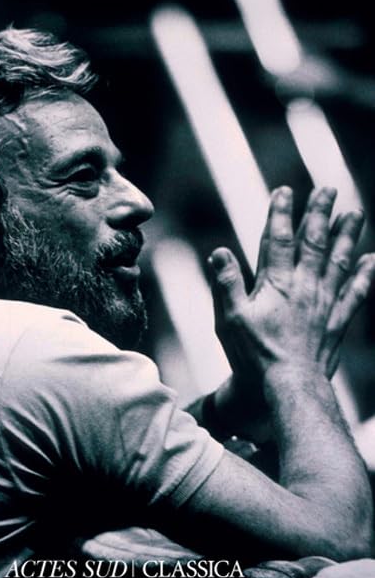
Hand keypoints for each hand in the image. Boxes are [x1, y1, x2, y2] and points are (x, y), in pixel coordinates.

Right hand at [208, 186, 374, 437]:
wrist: (290, 388)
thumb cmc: (255, 356)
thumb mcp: (229, 319)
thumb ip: (226, 283)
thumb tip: (218, 250)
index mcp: (276, 283)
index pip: (279, 239)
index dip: (281, 213)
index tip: (285, 191)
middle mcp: (304, 286)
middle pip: (314, 242)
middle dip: (320, 213)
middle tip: (329, 190)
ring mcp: (324, 303)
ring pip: (339, 261)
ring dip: (347, 236)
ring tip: (355, 214)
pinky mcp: (337, 322)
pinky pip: (355, 294)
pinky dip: (365, 276)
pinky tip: (372, 260)